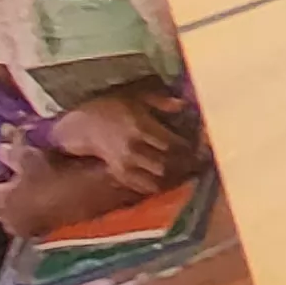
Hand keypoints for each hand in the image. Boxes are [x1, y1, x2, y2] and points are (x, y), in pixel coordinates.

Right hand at [48, 90, 197, 195]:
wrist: (83, 126)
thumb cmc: (113, 108)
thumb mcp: (136, 97)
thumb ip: (160, 101)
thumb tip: (183, 105)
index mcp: (139, 128)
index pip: (171, 144)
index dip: (189, 147)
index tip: (201, 144)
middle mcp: (132, 149)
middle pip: (166, 164)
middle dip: (186, 164)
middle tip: (200, 160)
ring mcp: (124, 165)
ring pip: (157, 179)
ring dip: (175, 177)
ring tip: (189, 169)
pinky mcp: (119, 175)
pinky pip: (144, 187)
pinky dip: (161, 185)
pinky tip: (171, 177)